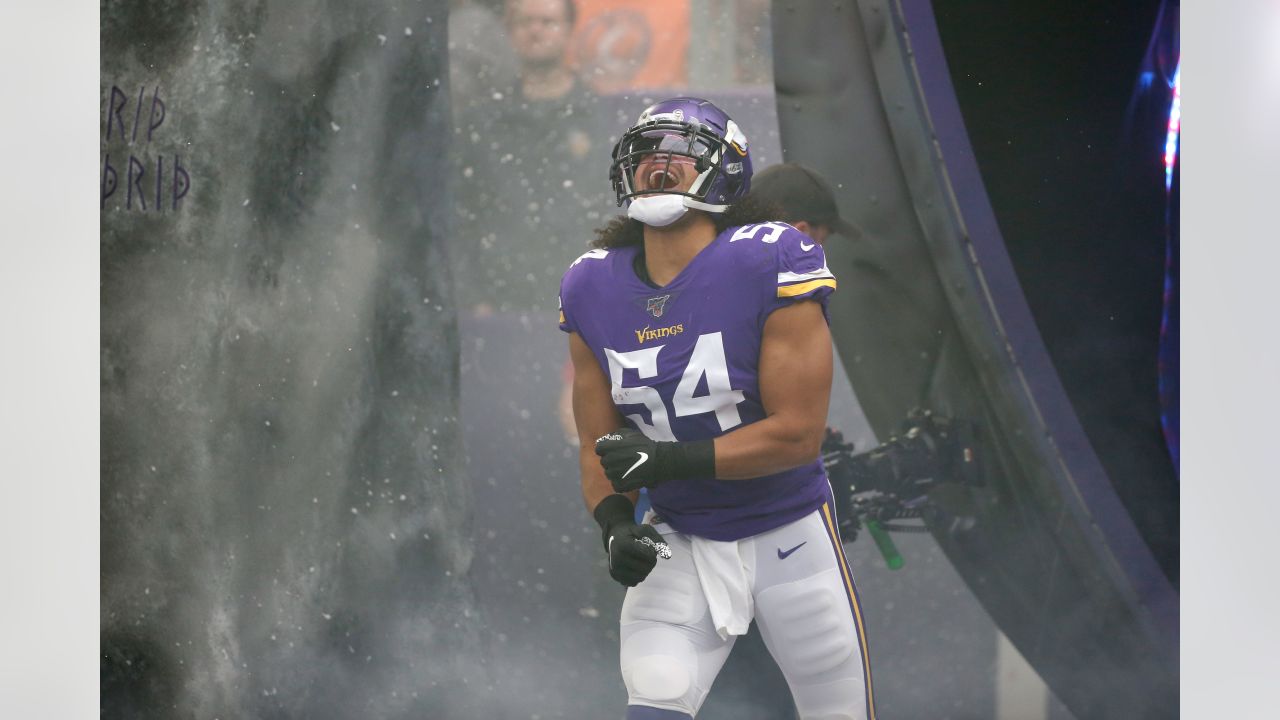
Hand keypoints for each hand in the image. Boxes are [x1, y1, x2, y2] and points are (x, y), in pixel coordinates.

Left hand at [594, 428, 714, 491]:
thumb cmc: (645, 445)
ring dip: (615, 472)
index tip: (612, 450)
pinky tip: (628, 478)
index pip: (599, 449)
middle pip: (604, 462)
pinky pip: (616, 485)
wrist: (658, 461)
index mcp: (610, 448)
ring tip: (627, 469)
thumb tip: (609, 438)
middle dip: (611, 461)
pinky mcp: (621, 485)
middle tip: (622, 460)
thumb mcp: (630, 434)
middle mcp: (609, 461)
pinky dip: (621, 483)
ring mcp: (615, 474)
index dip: (605, 449)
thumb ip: (616, 435)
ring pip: (609, 474)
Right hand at [606, 522, 667, 586]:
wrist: (614, 538)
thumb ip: (657, 539)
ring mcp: (615, 570)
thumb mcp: (645, 529)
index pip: (647, 555)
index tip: (648, 545)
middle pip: (646, 568)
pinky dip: (638, 575)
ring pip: (641, 577)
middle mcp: (616, 559)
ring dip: (645, 569)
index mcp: (622, 545)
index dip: (652, 551)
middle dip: (651, 561)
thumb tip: (667, 556)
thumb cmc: (632, 533)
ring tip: (640, 559)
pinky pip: (635, 582)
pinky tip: (634, 566)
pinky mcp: (616, 578)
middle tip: (646, 553)